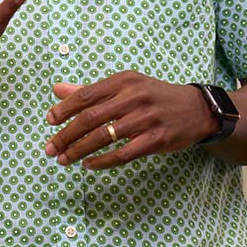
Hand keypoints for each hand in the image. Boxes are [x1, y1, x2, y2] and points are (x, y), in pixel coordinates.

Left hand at [43, 70, 218, 169]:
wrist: (196, 109)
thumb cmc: (152, 96)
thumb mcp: (125, 86)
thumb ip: (90, 90)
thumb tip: (56, 90)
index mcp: (123, 81)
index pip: (86, 95)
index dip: (64, 109)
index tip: (49, 121)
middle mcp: (133, 97)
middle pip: (91, 118)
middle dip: (66, 135)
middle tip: (50, 148)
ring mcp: (146, 119)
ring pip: (104, 137)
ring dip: (79, 150)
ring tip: (64, 159)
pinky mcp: (157, 139)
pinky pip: (124, 153)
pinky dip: (103, 161)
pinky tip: (88, 165)